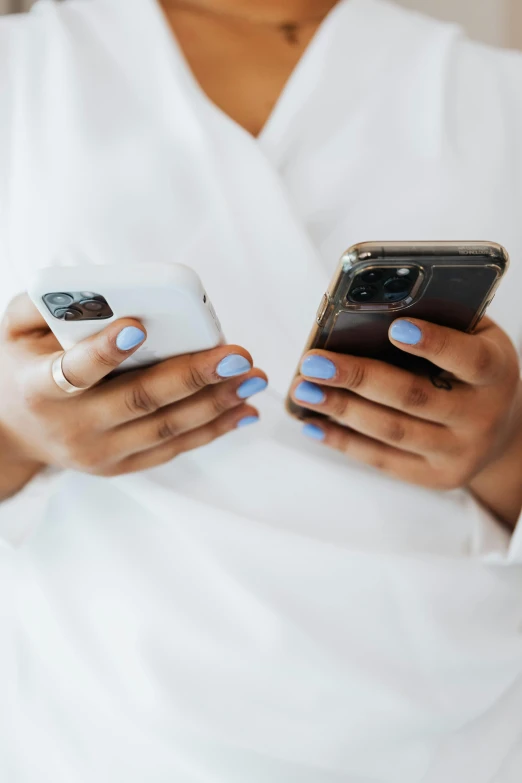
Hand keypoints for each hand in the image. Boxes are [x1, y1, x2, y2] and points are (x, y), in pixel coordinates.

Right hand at [0, 295, 266, 480]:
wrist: (13, 435)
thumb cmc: (19, 370)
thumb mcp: (13, 332)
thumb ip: (45, 303)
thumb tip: (95, 287)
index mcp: (41, 389)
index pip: (74, 371)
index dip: (105, 351)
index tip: (137, 325)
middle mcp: (73, 427)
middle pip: (139, 401)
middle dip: (193, 376)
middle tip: (238, 355)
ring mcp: (101, 453)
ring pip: (166, 428)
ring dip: (216, 403)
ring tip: (253, 378)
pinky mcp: (122, 465)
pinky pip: (174, 448)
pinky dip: (212, 429)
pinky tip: (243, 409)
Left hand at [290, 317, 520, 497]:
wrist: (502, 431)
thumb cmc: (473, 368)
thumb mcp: (474, 337)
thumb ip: (440, 320)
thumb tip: (373, 306)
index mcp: (495, 372)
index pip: (468, 359)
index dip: (434, 343)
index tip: (395, 326)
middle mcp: (482, 416)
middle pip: (414, 397)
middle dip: (358, 378)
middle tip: (314, 362)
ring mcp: (458, 452)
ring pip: (392, 431)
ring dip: (341, 409)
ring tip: (304, 389)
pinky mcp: (434, 477)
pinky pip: (382, 459)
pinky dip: (343, 440)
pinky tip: (312, 421)